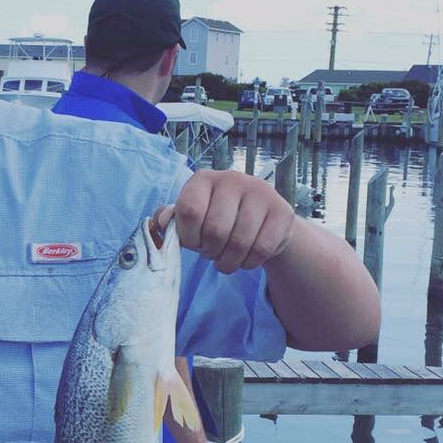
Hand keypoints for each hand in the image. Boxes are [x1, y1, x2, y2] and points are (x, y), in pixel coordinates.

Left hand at [154, 170, 294, 273]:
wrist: (261, 220)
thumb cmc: (216, 218)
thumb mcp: (191, 216)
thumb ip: (170, 219)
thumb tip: (160, 223)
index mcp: (203, 179)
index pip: (189, 211)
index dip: (188, 237)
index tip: (193, 243)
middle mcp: (233, 179)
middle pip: (215, 231)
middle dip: (210, 252)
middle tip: (212, 252)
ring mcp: (261, 192)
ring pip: (239, 243)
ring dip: (229, 262)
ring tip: (226, 259)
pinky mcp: (283, 211)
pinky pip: (262, 249)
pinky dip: (249, 263)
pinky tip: (245, 259)